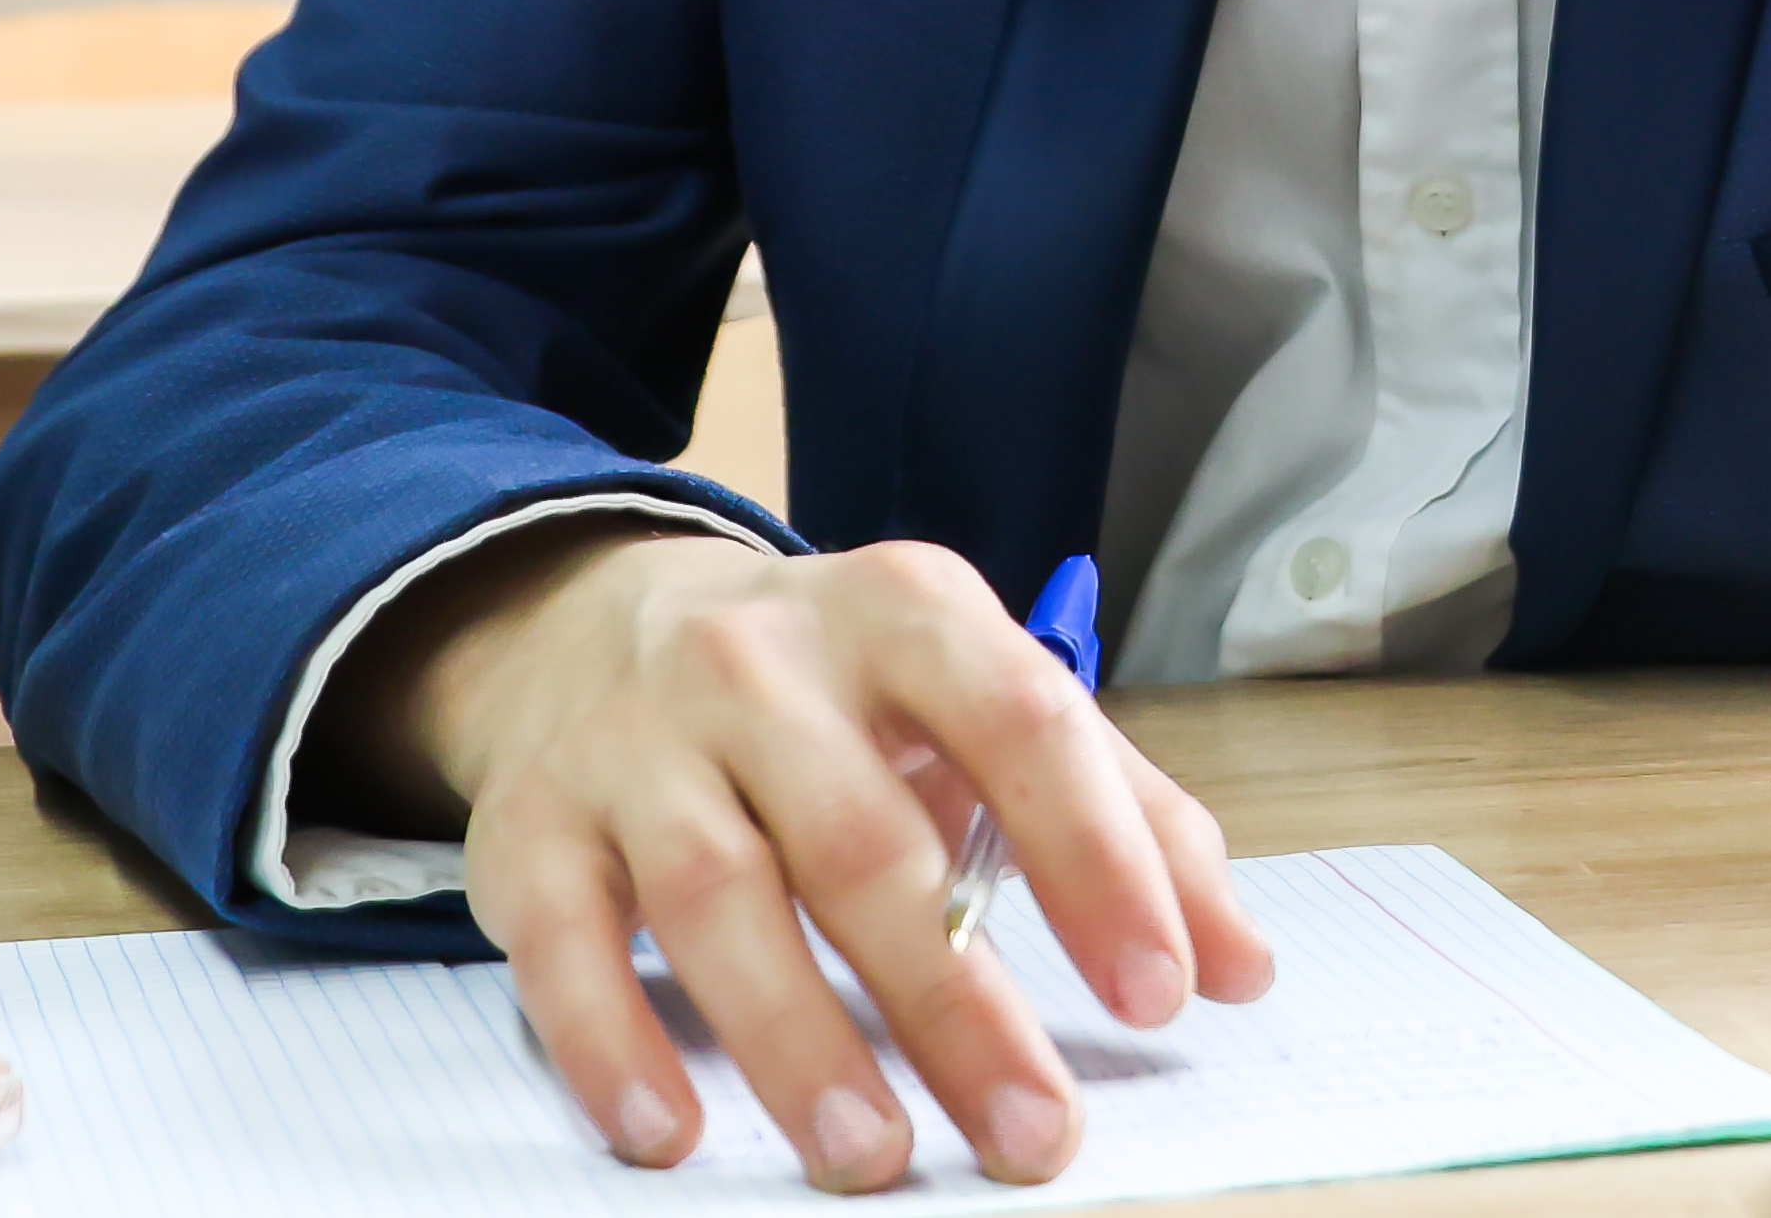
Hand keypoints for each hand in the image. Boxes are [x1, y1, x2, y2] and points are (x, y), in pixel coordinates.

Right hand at [336, 524, 1271, 1188]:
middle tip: (1031, 1135)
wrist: (595, 618)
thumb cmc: (836, 692)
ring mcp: (636, 739)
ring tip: (873, 1156)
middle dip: (954, 1002)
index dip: (1096, 860)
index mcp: (906, 613)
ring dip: (798, 1039)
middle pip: (867, 841)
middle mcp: (764, 658)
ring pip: (717, 893)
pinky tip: (672, 1130)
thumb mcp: (979, 706)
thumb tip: (1241, 965)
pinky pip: (561, 941)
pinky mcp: (530, 824)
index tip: (1160, 994)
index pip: (1024, 724)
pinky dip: (612, 1041)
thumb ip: (1124, 819)